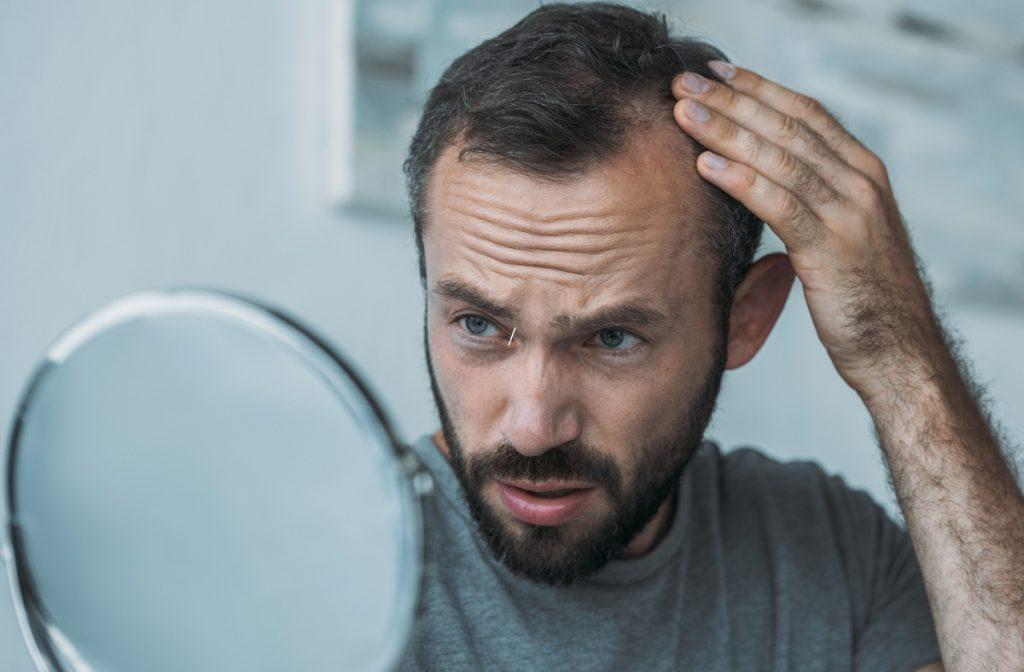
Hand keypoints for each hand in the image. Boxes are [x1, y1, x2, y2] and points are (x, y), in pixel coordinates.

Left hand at [671, 61, 944, 397]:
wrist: (899, 350)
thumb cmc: (861, 295)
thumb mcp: (842, 232)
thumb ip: (814, 198)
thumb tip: (763, 175)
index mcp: (864, 172)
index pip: (806, 113)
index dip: (759, 89)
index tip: (716, 73)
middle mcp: (861, 183)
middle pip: (788, 127)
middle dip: (732, 101)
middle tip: (684, 83)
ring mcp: (850, 214)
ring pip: (780, 158)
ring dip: (727, 132)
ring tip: (683, 115)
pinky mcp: (833, 250)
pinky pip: (780, 205)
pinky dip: (740, 181)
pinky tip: (705, 166)